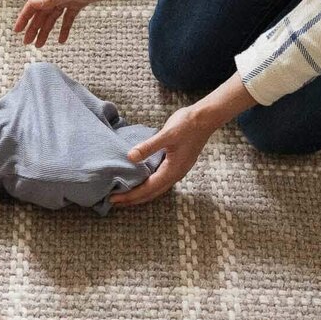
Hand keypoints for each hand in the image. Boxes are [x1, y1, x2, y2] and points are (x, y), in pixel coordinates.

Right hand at [13, 0, 126, 46]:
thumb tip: (33, 3)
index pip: (34, 4)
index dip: (25, 18)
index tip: (18, 31)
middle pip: (42, 13)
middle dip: (34, 28)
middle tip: (27, 44)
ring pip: (53, 17)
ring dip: (46, 31)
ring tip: (40, 45)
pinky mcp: (78, 3)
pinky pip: (67, 18)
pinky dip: (64, 29)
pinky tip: (61, 40)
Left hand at [110, 72, 257, 206]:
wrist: (205, 118)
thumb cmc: (187, 125)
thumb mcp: (167, 135)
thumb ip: (148, 147)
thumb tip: (130, 158)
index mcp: (172, 170)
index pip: (148, 188)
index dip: (131, 195)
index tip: (115, 199)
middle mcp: (175, 174)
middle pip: (152, 192)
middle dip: (134, 199)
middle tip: (114, 201)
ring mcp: (177, 169)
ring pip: (156, 188)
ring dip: (141, 193)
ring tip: (125, 195)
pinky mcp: (177, 163)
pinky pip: (160, 180)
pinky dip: (148, 184)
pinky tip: (140, 180)